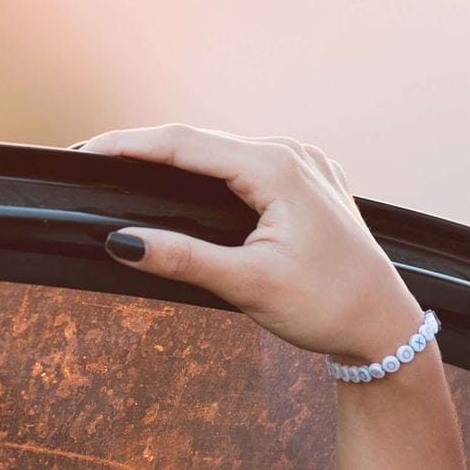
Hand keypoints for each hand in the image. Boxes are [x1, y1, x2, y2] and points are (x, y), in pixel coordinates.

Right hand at [72, 124, 427, 366]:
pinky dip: (212, 170)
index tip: (85, 151)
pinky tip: (187, 182)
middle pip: (202, 142)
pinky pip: (248, 164)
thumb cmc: (327, 306)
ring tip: (128, 167)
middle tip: (94, 161)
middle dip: (147, 149)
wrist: (384, 327)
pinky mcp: (309, 180)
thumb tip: (121, 242)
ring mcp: (304, 163)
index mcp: (277, 168)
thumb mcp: (248, 285)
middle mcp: (292, 153)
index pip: (185, 144)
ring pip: (225, 151)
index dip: (129, 145)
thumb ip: (182, 258)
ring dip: (179, 158)